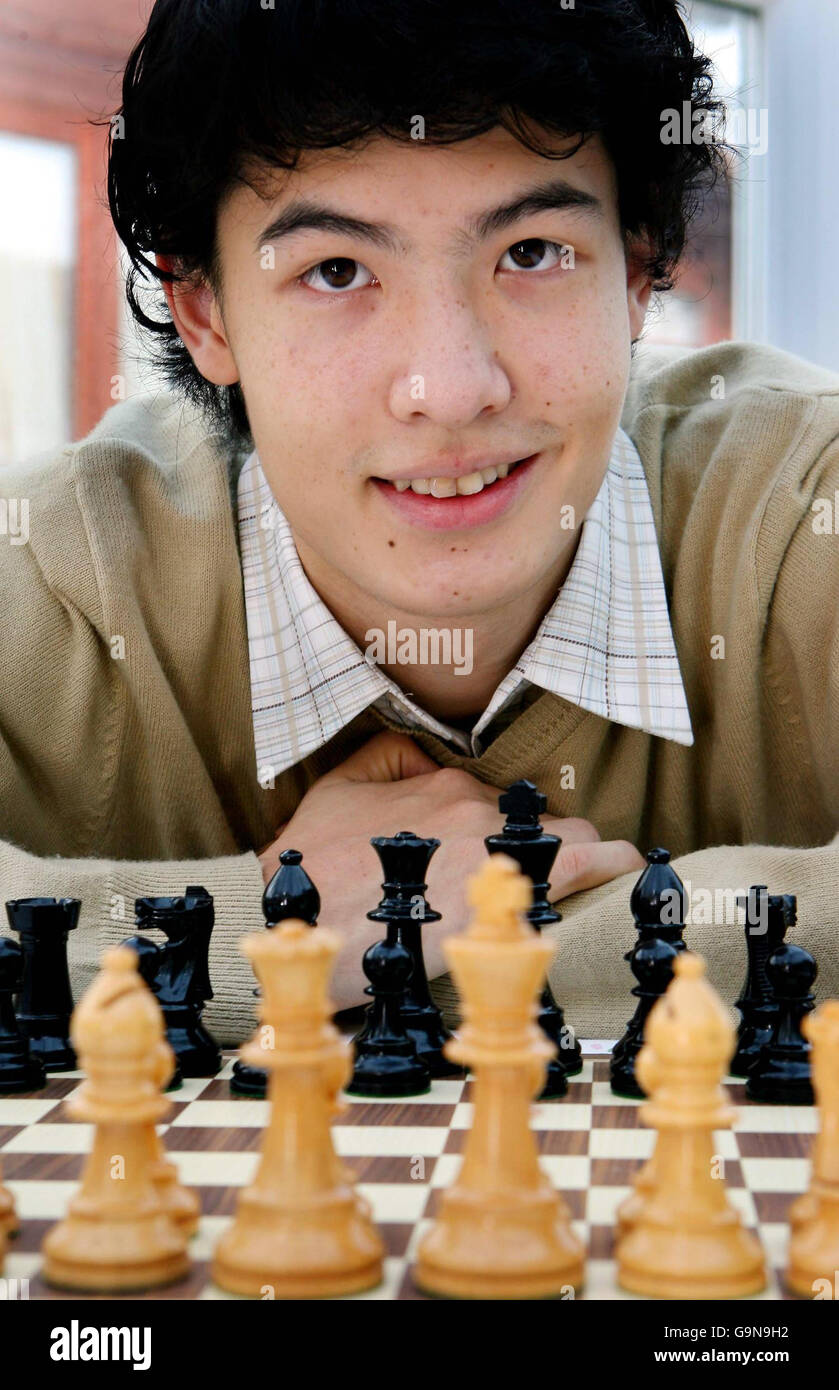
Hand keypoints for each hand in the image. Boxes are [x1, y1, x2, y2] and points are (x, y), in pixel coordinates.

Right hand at [259, 731, 643, 1006]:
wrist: (311, 921)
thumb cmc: (316, 867)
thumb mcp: (334, 790)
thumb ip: (384, 758)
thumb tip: (424, 756)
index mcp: (441, 785)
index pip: (498, 803)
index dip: (501, 832)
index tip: (496, 859)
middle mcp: (478, 807)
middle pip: (542, 819)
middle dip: (546, 844)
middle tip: (535, 879)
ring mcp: (503, 844)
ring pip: (572, 836)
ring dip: (579, 858)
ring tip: (587, 881)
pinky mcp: (522, 885)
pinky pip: (592, 861)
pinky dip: (615, 864)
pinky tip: (630, 870)